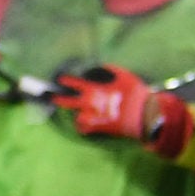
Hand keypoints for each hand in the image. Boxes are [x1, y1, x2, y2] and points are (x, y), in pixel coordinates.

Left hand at [52, 64, 185, 145]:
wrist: (143, 114)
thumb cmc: (135, 94)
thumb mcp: (124, 76)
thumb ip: (111, 70)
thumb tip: (101, 66)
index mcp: (94, 89)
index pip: (74, 83)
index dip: (66, 81)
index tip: (61, 80)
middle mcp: (89, 102)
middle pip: (67, 102)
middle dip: (57, 99)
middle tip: (51, 98)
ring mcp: (91, 116)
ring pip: (76, 117)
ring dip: (79, 115)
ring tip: (82, 114)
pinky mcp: (96, 127)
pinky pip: (83, 129)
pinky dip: (84, 128)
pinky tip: (86, 127)